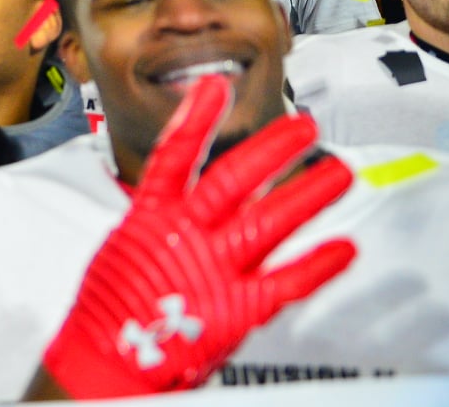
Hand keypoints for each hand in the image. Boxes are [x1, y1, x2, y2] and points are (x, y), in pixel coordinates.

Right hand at [39, 74, 354, 397]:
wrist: (104, 360)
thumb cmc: (111, 306)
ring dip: (308, 194)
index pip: (174, 154)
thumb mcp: (122, 248)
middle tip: (304, 126)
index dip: (195, 118)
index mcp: (149, 217)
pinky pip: (286, 282)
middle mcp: (185, 235)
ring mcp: (213, 269)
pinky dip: (317, 265)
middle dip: (273, 148)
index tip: (215, 87)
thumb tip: (173, 196)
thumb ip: (155, 220)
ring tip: (338, 172)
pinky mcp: (236, 308)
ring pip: (269, 221)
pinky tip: (343, 249)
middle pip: (235, 179)